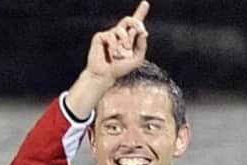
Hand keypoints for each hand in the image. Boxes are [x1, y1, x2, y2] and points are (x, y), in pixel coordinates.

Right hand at [65, 1, 150, 118]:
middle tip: (141, 30)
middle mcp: (119, 34)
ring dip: (124, 42)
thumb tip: (143, 32)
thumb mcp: (137, 59)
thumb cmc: (121, 68)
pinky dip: (114, 46)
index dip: (140, 12)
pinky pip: (110, 36)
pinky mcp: (100, 37)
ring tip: (121, 54)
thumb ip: (142, 45)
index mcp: (129, 38)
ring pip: (120, 29)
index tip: (146, 3)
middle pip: (129, 20)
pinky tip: (112, 54)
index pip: (135, 23)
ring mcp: (109, 35)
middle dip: (136, 23)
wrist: (105, 75)